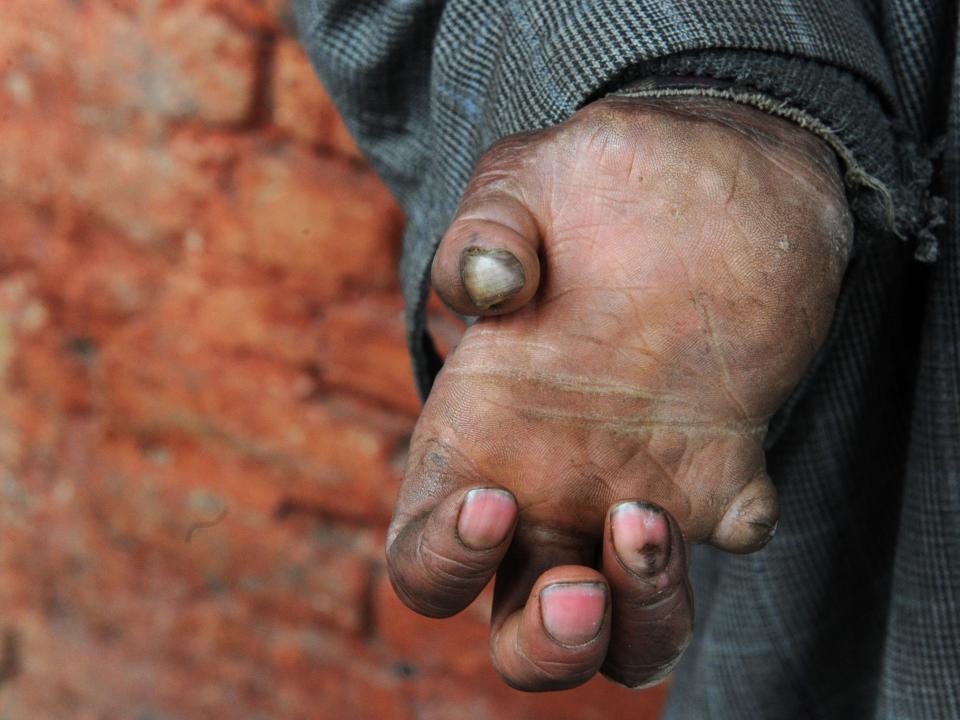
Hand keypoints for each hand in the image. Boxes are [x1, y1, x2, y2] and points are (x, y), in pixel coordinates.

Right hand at [387, 95, 851, 689]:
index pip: (423, 558)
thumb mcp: (519, 187)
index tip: (494, 500)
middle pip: (525, 631)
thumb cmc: (584, 192)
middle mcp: (547, 493)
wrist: (696, 185)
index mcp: (473, 446)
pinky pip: (730, 533)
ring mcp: (633, 490)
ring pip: (629, 628)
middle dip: (546, 643)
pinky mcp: (721, 471)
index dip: (442, 561)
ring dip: (640, 619)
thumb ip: (485, 226)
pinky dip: (735, 525)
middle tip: (577, 592)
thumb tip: (487, 286)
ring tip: (649, 524)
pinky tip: (738, 476)